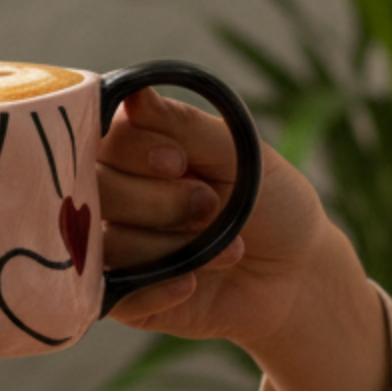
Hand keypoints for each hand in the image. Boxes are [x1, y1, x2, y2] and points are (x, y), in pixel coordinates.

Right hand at [96, 87, 330, 350]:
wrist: (296, 273)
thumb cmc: (270, 202)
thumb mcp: (239, 153)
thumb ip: (183, 126)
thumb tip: (134, 95)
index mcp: (134, 150)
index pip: (99, 140)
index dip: (135, 152)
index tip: (180, 163)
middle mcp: (112, 195)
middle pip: (95, 190)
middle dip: (159, 202)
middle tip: (211, 207)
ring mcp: (110, 247)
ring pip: (107, 243)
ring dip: (172, 247)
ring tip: (224, 250)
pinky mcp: (120, 296)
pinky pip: (113, 293)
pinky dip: (159, 287)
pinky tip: (193, 282)